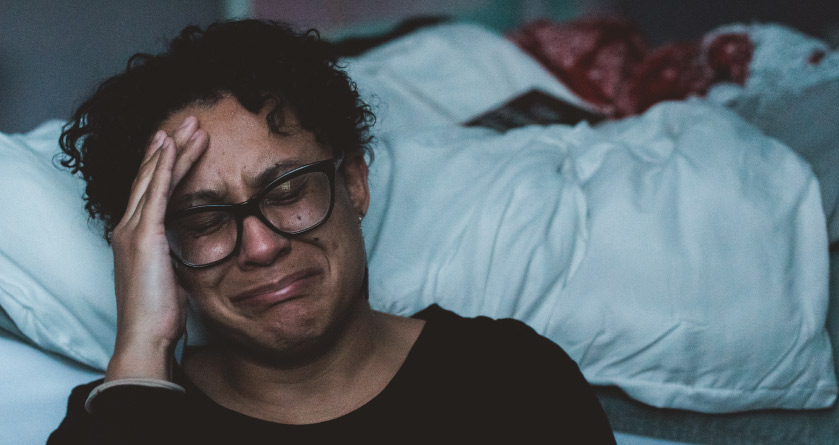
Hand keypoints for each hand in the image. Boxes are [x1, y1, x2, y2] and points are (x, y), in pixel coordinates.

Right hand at [106, 116, 208, 381]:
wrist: (146, 337)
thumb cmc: (159, 315)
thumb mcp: (169, 278)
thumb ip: (172, 257)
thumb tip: (184, 251)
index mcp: (134, 238)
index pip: (150, 192)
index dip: (163, 165)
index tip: (178, 143)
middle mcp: (127, 228)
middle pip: (150, 177)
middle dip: (170, 147)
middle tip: (188, 121)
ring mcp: (133, 230)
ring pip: (155, 177)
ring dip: (173, 148)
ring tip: (191, 125)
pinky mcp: (144, 235)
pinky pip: (157, 191)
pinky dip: (166, 166)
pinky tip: (174, 146)